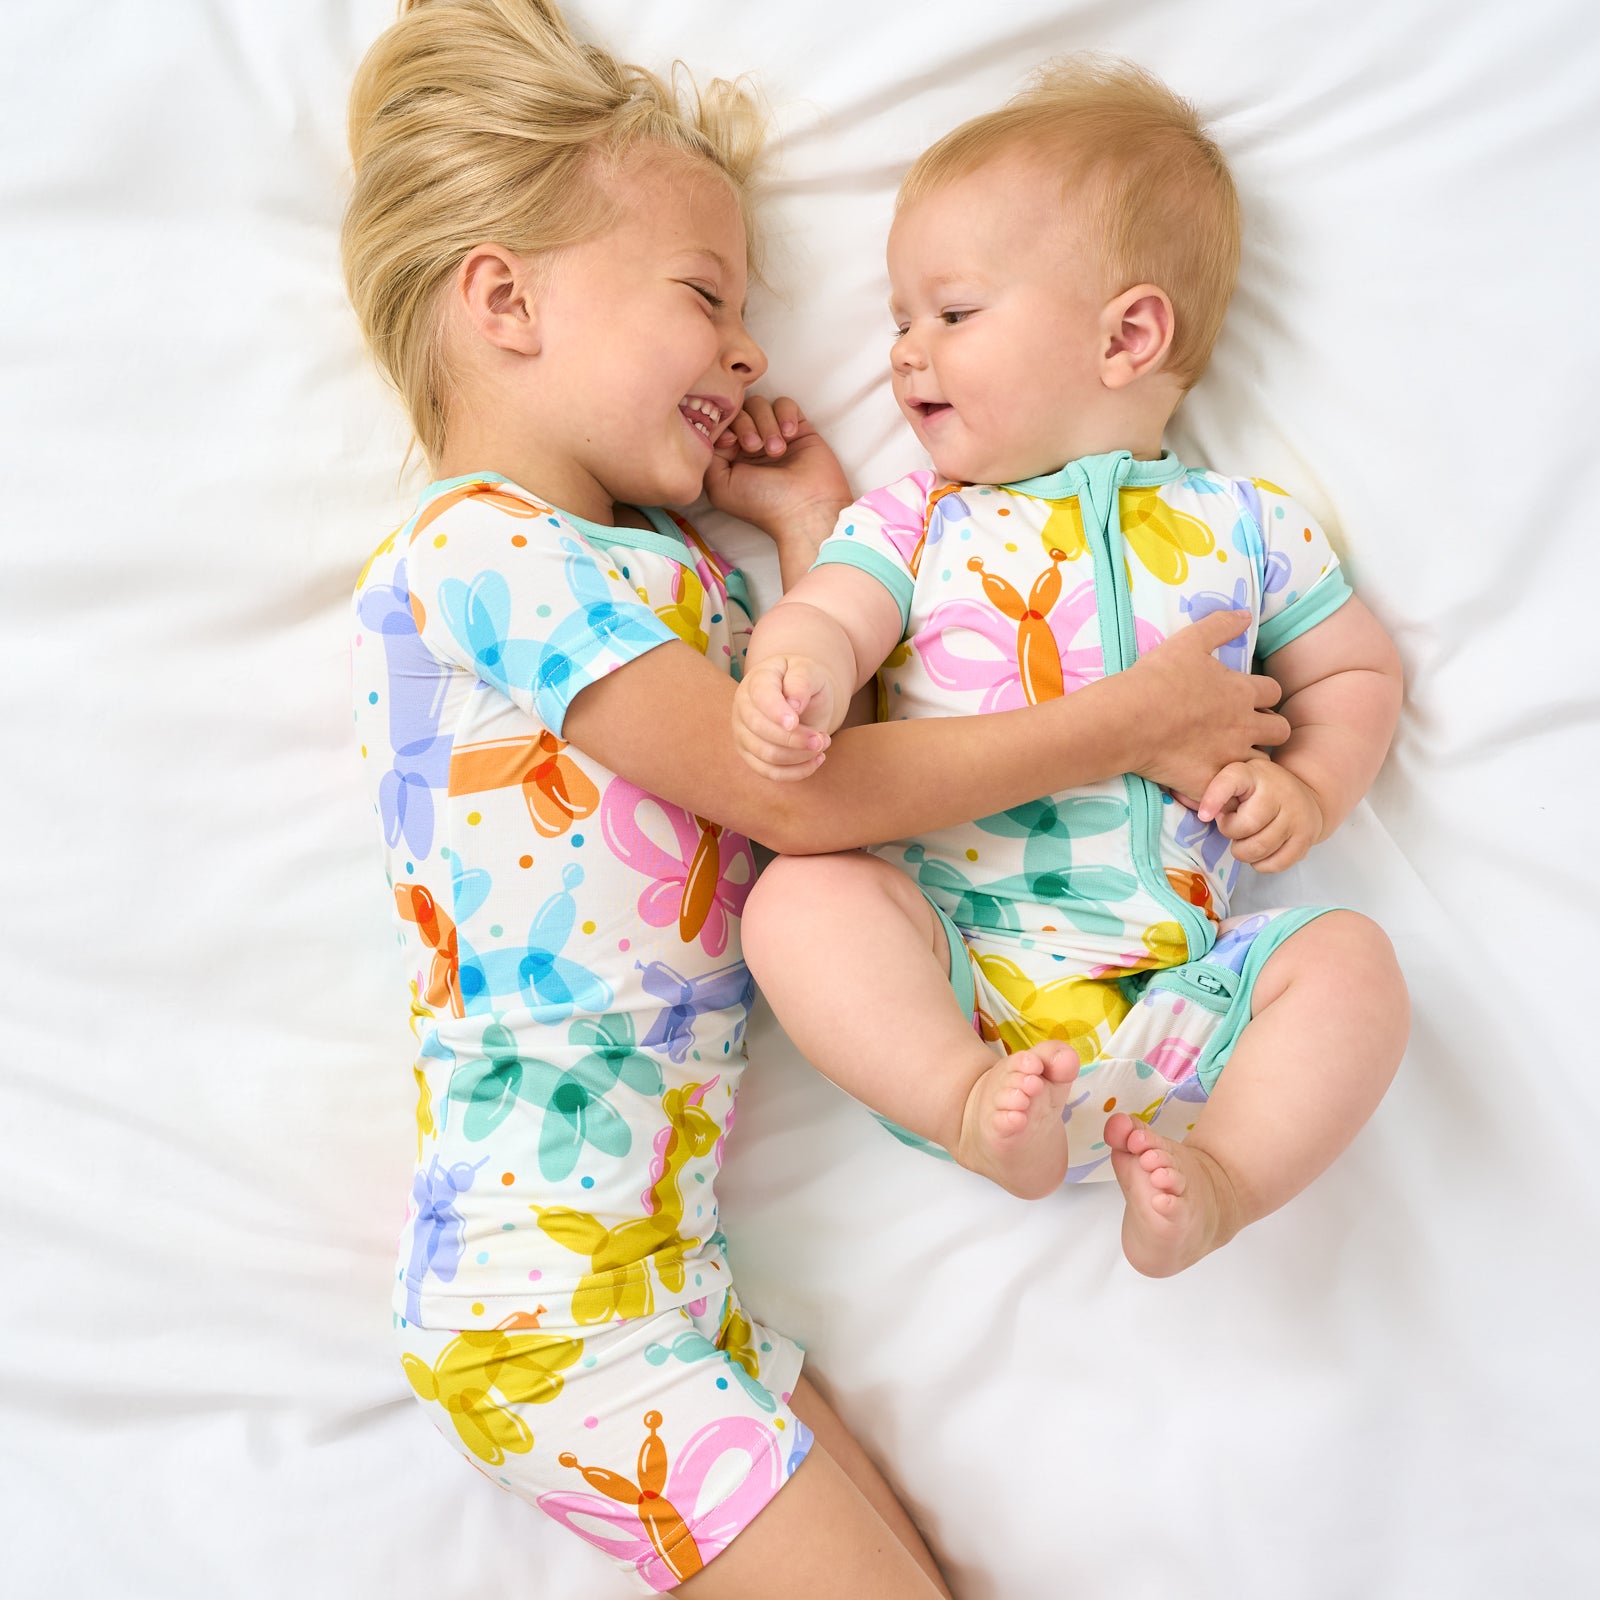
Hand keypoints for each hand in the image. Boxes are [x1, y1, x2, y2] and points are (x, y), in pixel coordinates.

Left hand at [703, 396, 850, 557]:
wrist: (806, 507)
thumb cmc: (763, 503)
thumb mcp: (720, 486)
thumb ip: (707, 456)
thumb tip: (717, 431)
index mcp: (730, 457)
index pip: (719, 423)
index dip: (723, 426)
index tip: (731, 444)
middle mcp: (750, 443)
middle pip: (738, 410)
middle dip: (745, 425)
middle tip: (755, 448)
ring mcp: (774, 434)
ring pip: (760, 405)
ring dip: (766, 424)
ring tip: (777, 450)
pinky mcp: (798, 428)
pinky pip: (785, 404)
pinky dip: (785, 415)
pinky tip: (790, 435)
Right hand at [731, 655, 836, 779]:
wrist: (802, 697)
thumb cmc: (805, 682)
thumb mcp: (809, 671)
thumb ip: (802, 681)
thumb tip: (794, 706)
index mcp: (757, 680)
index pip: (761, 696)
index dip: (776, 711)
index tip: (795, 722)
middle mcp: (743, 706)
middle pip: (761, 730)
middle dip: (795, 739)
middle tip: (824, 739)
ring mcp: (743, 733)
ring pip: (767, 755)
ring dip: (800, 756)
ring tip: (823, 745)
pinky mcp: (750, 755)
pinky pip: (770, 772)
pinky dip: (796, 771)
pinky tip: (816, 760)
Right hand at [1121, 610, 1290, 796]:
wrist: (1128, 719)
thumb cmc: (1157, 678)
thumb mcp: (1189, 640)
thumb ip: (1221, 625)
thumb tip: (1247, 615)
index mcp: (1242, 692)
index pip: (1274, 692)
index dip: (1263, 695)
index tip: (1246, 699)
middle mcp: (1244, 725)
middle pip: (1280, 730)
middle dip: (1268, 729)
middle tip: (1245, 730)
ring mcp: (1230, 757)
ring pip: (1263, 764)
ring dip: (1251, 759)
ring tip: (1230, 758)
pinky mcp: (1212, 781)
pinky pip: (1233, 791)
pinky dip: (1228, 787)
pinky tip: (1213, 782)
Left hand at [1195, 756, 1322, 872]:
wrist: (1304, 796)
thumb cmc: (1259, 790)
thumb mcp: (1237, 778)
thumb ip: (1211, 790)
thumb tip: (1182, 799)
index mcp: (1254, 773)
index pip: (1231, 781)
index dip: (1214, 799)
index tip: (1204, 816)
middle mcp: (1279, 791)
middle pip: (1243, 827)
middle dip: (1230, 832)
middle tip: (1234, 825)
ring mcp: (1296, 816)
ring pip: (1257, 848)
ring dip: (1243, 850)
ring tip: (1246, 837)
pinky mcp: (1305, 839)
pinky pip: (1273, 864)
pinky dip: (1260, 863)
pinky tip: (1260, 850)